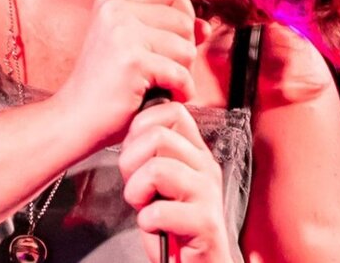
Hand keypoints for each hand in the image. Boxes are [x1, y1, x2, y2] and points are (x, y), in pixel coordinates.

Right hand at [53, 0, 209, 147]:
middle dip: (183, 49)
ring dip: (182, 72)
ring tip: (159, 83)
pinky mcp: (132, 60)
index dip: (183, 13)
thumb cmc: (105, 86)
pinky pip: (181, 73)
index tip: (172, 38)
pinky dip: (181, 91)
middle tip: (162, 70)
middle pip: (183, 19)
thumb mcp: (134, 47)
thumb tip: (204, 26)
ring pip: (186, 46)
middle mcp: (115, 9)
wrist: (76, 118)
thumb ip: (169, 30)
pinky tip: (163, 96)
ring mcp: (122, 32)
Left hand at [119, 101, 232, 262]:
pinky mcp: (206, 223)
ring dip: (137, 191)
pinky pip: (159, 211)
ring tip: (143, 206)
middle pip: (158, 136)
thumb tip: (131, 131)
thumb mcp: (160, 180)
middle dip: (131, 161)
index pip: (172, 112)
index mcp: (195, 152)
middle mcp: (206, 167)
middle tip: (136, 185)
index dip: (141, 127)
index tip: (134, 152)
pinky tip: (154, 227)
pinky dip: (146, 222)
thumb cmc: (173, 223)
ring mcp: (208, 194)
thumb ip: (152, 152)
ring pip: (157, 169)